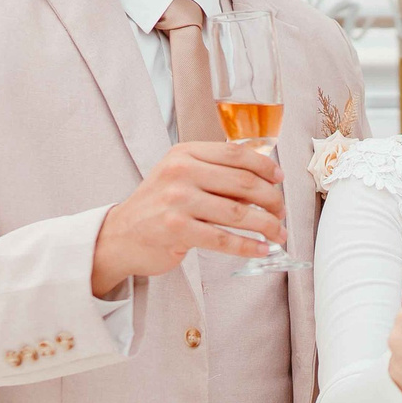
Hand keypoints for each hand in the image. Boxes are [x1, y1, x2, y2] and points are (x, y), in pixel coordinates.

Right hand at [90, 142, 284, 296]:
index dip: (265, 166)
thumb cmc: (157, 207)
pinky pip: (224, 238)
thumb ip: (216, 175)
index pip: (236, 153)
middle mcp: (181, 172)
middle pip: (243, 182)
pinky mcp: (177, 230)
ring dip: (266, 225)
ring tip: (278, 233)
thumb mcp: (180, 177)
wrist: (120, 236)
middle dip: (271, 199)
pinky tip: (261, 249)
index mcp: (185, 153)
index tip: (279, 179)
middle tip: (281, 212)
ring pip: (238, 212)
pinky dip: (248, 246)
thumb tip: (265, 183)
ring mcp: (177, 201)